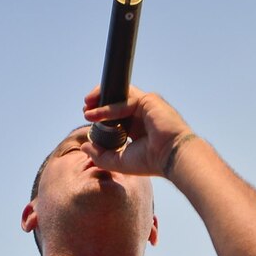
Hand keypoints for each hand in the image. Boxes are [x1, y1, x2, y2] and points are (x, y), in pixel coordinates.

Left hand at [82, 87, 198, 180]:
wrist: (171, 157)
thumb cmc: (151, 162)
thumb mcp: (119, 161)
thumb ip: (101, 155)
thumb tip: (84, 146)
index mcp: (137, 128)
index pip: (116, 115)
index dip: (101, 115)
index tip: (88, 117)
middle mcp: (142, 114)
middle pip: (117, 100)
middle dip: (99, 101)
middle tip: (85, 107)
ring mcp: (146, 105)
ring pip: (120, 94)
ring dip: (101, 97)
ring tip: (86, 105)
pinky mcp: (148, 100)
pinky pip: (124, 101)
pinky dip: (108, 108)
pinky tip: (94, 115)